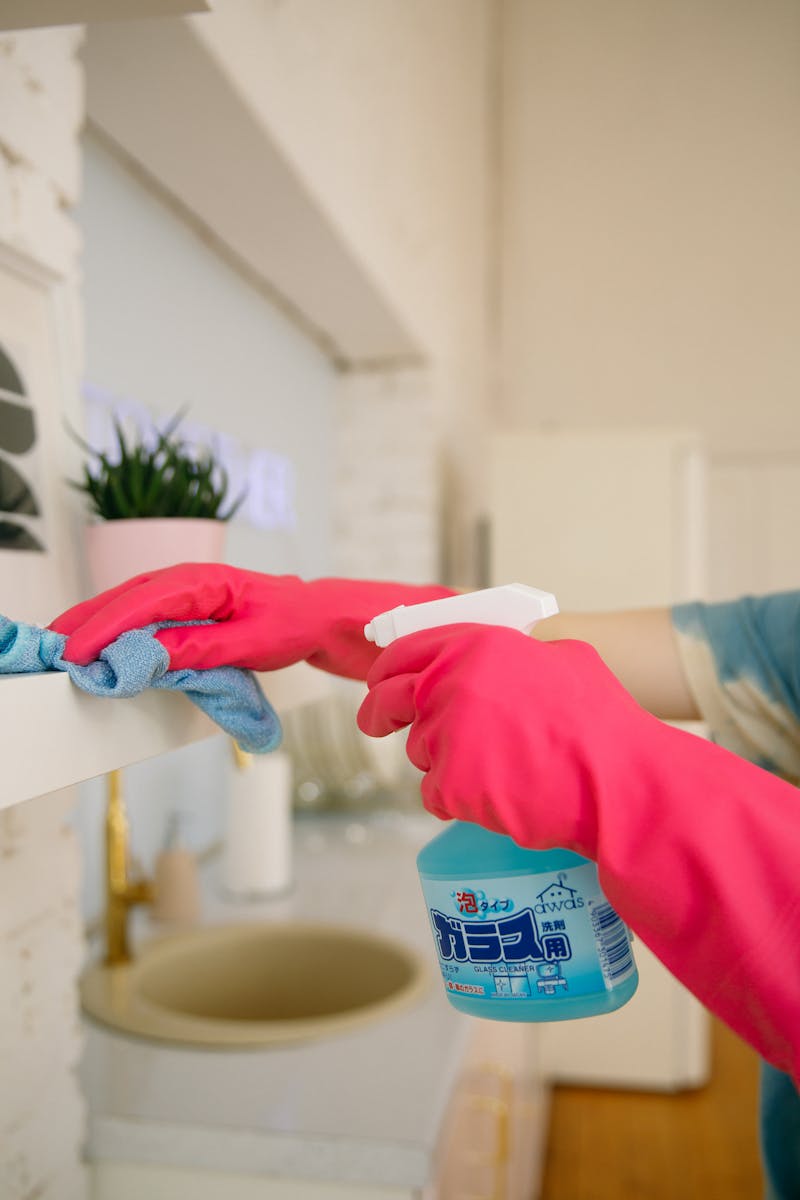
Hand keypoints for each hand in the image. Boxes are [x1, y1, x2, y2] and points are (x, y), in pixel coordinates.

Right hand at [49, 564, 454, 678]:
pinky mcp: (186, 605)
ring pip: (129, 601)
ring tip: (62, 644)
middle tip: (52, 648)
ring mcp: (187, 589)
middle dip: (87, 621)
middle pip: (126, 596)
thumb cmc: (294, 623)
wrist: (319, 615)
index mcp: (206, 581)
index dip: (108, 628)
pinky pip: (142, 611)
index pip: (146, 603)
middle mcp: (191, 578)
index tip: (80, 651)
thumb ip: (201, 649)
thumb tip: (152, 656)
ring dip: (95, 621)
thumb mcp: (253, 643)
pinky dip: (116, 624)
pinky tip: (97, 641)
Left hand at [357, 622, 799, 1081]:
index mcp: (478, 645)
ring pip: (420, 751)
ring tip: (498, 770)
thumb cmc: (604, 724)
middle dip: (379, 713)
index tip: (380, 682)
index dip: (387, 669)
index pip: (406, 651)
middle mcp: (454, 682)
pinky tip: (497, 798)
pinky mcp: (450, 783)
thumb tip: (506, 657)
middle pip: (391, 699)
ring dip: (445, 763)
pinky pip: (435, 795)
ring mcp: (448, 733)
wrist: (620, 781)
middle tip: (377, 724)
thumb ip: (520, 653)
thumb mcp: (567, 659)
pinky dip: (458, 801)